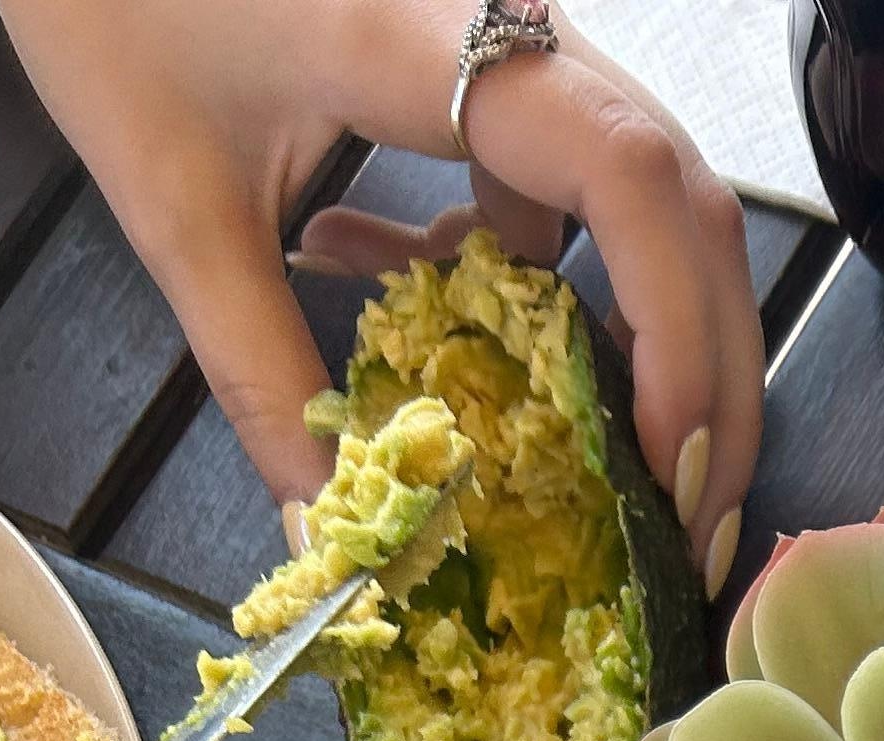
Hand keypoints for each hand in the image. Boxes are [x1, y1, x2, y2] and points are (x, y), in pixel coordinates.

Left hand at [0, 0, 759, 593]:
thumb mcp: (177, 205)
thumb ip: (263, 377)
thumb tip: (326, 544)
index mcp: (429, 39)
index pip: (628, 180)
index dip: (677, 337)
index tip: (664, 468)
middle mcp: (508, 21)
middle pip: (686, 202)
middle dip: (706, 372)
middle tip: (688, 514)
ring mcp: (510, 32)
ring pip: (650, 196)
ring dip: (648, 337)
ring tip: (621, 463)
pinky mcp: (490, 50)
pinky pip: (566, 175)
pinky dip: (543, 271)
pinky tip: (443, 310)